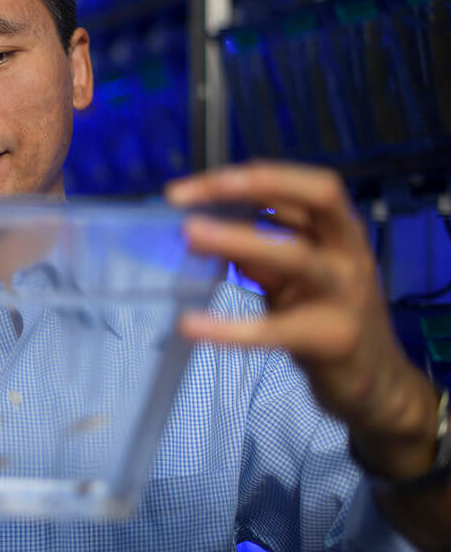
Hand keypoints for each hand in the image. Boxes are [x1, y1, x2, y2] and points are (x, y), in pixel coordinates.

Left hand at [165, 161, 438, 478]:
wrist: (376, 382)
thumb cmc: (325, 315)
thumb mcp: (293, 277)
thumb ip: (259, 251)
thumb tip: (204, 231)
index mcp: (339, 229)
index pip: (296, 184)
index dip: (243, 178)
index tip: (184, 190)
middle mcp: (349, 251)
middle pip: (314, 197)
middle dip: (251, 186)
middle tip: (185, 199)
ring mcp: (346, 293)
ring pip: (296, 255)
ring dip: (239, 239)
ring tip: (189, 235)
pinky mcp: (333, 338)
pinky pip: (276, 329)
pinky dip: (230, 328)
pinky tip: (191, 325)